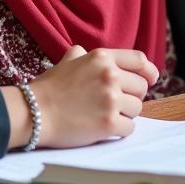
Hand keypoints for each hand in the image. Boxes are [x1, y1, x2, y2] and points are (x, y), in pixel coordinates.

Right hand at [3, 46, 158, 149]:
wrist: (32, 112)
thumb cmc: (48, 89)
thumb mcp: (66, 61)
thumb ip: (81, 55)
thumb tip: (84, 53)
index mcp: (102, 58)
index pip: (140, 61)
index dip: (149, 71)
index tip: (151, 79)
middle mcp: (109, 75)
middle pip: (142, 87)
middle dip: (132, 97)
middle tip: (115, 104)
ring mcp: (110, 99)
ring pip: (137, 108)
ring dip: (125, 114)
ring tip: (104, 115)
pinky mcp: (108, 123)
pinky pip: (129, 128)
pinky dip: (120, 130)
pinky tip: (104, 128)